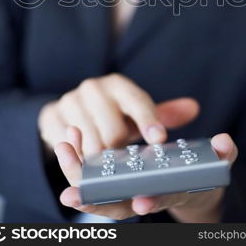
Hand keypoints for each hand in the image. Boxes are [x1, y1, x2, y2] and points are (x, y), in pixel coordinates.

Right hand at [38, 73, 199, 155]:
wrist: (73, 111)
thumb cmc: (113, 114)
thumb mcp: (136, 112)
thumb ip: (164, 113)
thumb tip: (194, 107)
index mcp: (119, 84)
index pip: (138, 103)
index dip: (149, 122)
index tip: (159, 140)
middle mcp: (94, 88)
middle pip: (113, 132)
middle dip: (121, 151)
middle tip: (123, 158)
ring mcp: (70, 101)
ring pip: (92, 145)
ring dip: (101, 160)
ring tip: (106, 160)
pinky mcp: (51, 116)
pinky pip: (68, 148)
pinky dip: (79, 158)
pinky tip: (85, 157)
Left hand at [54, 127, 237, 221]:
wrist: (191, 185)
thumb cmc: (202, 173)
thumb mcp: (217, 164)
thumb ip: (222, 154)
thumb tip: (225, 142)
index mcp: (171, 191)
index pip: (159, 200)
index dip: (150, 201)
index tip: (140, 202)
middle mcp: (146, 195)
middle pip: (119, 206)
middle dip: (96, 201)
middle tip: (72, 193)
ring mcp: (129, 189)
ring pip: (100, 192)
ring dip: (79, 175)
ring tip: (64, 150)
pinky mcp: (117, 178)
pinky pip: (94, 175)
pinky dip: (80, 161)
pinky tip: (68, 139)